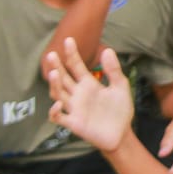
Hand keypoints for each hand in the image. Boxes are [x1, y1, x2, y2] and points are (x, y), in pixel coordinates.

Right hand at [46, 39, 132, 153]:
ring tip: (54, 73)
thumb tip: (107, 49)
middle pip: (63, 78)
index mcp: (89, 84)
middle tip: (50, 54)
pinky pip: (59, 117)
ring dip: (54, 85)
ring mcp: (74, 108)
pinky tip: (58, 103)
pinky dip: (55, 111)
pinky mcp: (74, 123)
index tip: (68, 40)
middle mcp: (78, 94)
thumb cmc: (119, 110)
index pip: (76, 66)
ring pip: (58, 94)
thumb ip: (113, 69)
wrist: (122, 133)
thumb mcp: (120, 86)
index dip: (72, 54)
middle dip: (56, 67)